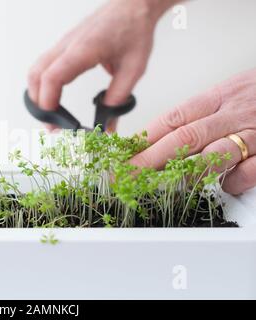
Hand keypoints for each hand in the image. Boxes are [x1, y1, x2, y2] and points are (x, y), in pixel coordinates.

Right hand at [28, 0, 176, 131]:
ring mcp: (63, 44)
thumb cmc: (134, 30)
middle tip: (51, 124)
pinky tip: (53, 97)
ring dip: (37, 94)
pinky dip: (42, 84)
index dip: (48, 101)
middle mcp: (68, 45)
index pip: (53, 76)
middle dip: (38, 103)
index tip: (54, 121)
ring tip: (51, 114)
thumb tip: (108, 125)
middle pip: (37, 75)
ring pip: (36, 70)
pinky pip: (43, 66)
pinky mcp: (63, 46)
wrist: (132, 5)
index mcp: (84, 49)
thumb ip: (119, 99)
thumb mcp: (134, 69)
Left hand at [131, 68, 255, 194]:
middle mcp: (232, 114)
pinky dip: (232, 181)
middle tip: (125, 175)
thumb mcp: (226, 94)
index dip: (143, 139)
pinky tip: (222, 186)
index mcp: (217, 97)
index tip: (122, 155)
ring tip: (155, 185)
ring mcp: (253, 132)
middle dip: (149, 160)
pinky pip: (248, 171)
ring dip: (181, 173)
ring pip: (212, 155)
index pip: (172, 118)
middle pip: (183, 138)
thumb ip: (197, 115)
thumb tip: (157, 137)